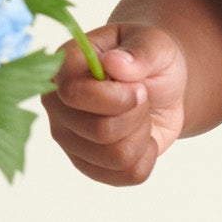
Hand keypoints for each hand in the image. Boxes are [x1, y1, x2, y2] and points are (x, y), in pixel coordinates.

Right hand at [43, 21, 187, 185]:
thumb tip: (114, 63)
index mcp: (65, 67)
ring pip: (115, 158)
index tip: (140, 89)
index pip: (74, 94)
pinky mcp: (87, 164)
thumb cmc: (152, 60)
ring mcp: (69, 138)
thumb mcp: (156, 45)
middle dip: (137, 117)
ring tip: (141, 117)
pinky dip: (146, 157)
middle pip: (99, 131)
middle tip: (143, 99)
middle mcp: (58, 104)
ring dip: (142, 137)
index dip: (115, 99)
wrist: (163, 87)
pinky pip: (124, 176)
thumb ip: (140, 51)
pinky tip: (142, 138)